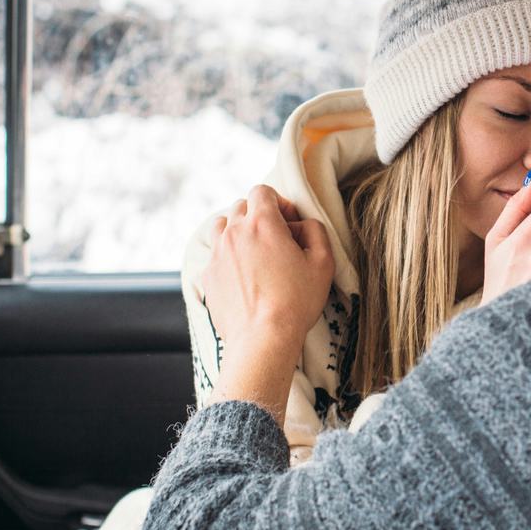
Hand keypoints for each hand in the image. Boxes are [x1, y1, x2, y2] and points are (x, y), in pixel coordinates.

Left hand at [202, 186, 333, 416]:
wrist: (262, 338)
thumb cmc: (296, 301)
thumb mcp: (323, 261)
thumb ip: (315, 230)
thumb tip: (302, 223)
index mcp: (262, 223)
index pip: (262, 191)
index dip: (278, 203)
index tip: (288, 223)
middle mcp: (234, 233)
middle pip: (241, 207)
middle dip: (259, 216)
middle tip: (275, 240)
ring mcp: (217, 254)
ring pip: (222, 226)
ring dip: (238, 232)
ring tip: (254, 254)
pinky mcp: (208, 275)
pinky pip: (215, 254)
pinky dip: (227, 257)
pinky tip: (243, 276)